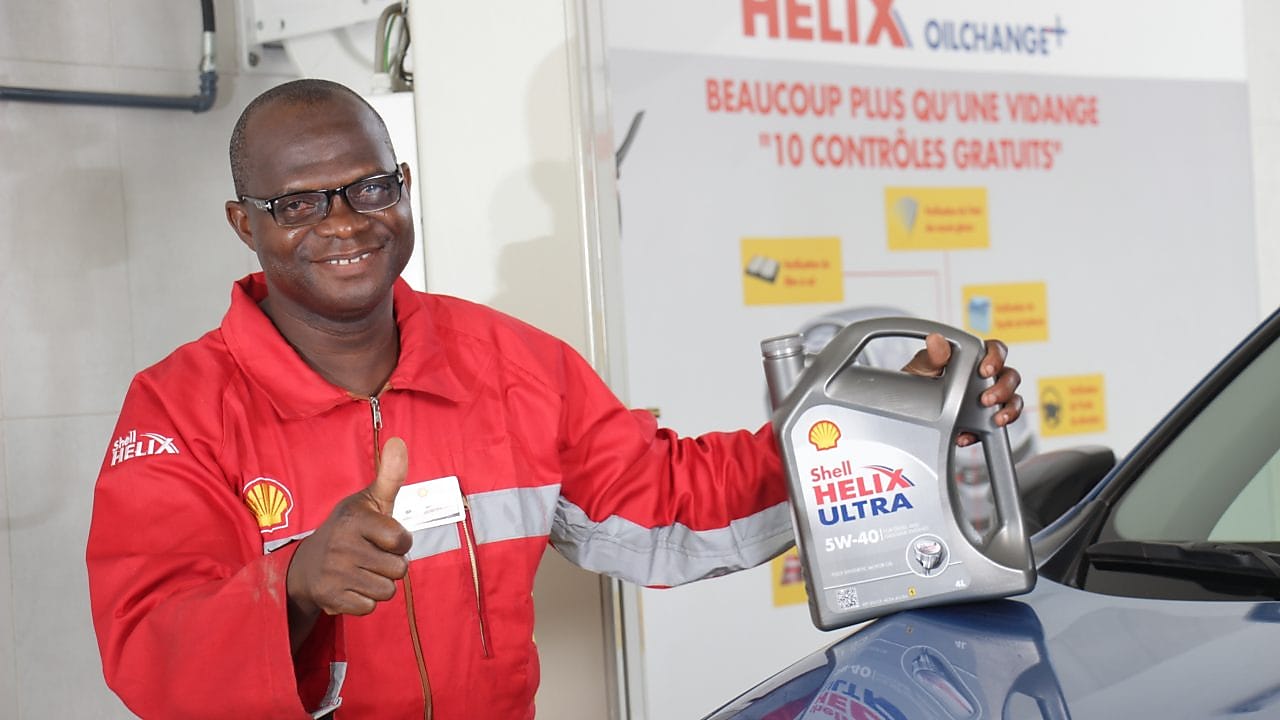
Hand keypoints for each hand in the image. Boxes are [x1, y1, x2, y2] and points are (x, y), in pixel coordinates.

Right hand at [286, 437, 412, 628]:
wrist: (306, 565)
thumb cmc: (349, 530)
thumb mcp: (369, 501)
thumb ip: (389, 475)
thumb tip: (399, 442)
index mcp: (354, 519)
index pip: (402, 541)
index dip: (400, 542)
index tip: (384, 537)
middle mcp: (341, 545)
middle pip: (400, 569)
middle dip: (391, 565)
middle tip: (371, 556)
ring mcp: (334, 573)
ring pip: (387, 591)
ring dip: (379, 584)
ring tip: (362, 571)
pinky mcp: (329, 599)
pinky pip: (370, 607)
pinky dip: (364, 601)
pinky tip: (350, 587)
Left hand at [901, 333, 1023, 445]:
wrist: (909, 407)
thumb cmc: (920, 379)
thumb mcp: (922, 366)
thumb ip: (932, 355)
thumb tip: (936, 340)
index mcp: (975, 357)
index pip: (996, 350)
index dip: (996, 358)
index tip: (985, 370)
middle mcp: (987, 377)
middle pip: (1010, 377)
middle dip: (1003, 389)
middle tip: (985, 399)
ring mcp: (990, 398)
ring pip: (1013, 401)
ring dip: (1008, 410)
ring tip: (994, 419)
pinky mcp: (985, 420)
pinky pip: (996, 426)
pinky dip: (982, 433)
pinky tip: (966, 435)